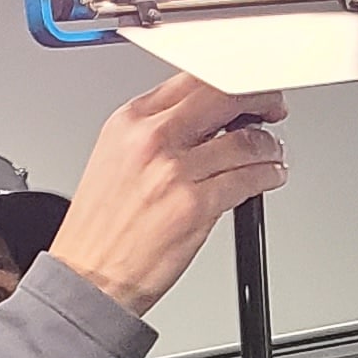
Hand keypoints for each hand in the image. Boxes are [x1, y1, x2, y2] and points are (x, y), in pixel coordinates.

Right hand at [44, 75, 289, 317]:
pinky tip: (269, 177)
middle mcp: (150, 139)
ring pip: (245, 141)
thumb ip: (156, 133)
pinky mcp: (194, 205)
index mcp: (128, 122)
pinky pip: (249, 179)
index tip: (245, 92)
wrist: (86, 278)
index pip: (194, 79)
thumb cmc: (99, 230)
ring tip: (271, 155)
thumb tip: (204, 120)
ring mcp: (173, 171)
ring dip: (268, 146)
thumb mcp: (115, 160)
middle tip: (270, 110)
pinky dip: (269, 175)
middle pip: (224, 96)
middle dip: (259, 100)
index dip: (231, 81)